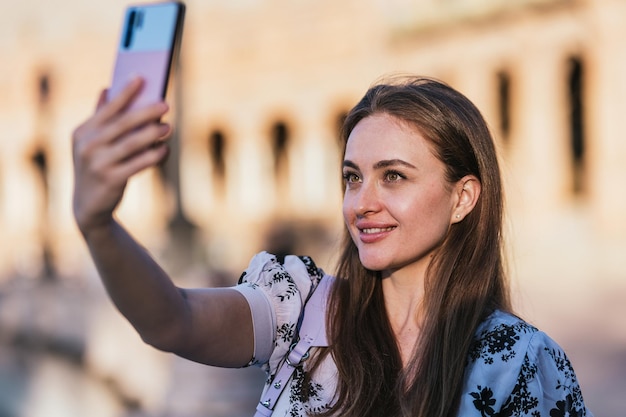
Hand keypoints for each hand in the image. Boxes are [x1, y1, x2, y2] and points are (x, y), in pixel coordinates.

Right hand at [72, 78, 170, 235]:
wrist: (88, 205)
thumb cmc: (96, 167)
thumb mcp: (91, 143)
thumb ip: (100, 118)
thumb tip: (106, 89)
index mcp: (83, 132)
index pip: (108, 108)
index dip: (125, 93)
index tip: (141, 78)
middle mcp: (88, 146)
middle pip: (122, 124)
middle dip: (146, 112)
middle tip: (165, 104)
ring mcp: (98, 164)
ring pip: (132, 143)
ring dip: (153, 134)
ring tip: (168, 127)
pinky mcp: (111, 179)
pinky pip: (138, 164)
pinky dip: (154, 156)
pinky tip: (165, 149)